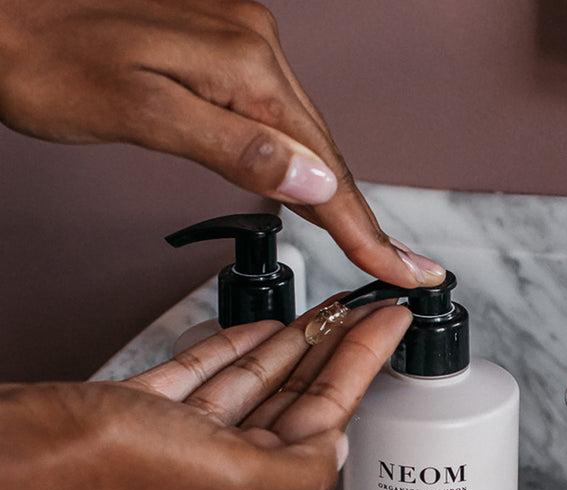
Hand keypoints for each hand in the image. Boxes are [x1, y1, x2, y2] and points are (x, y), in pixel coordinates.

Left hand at [0, 0, 443, 287]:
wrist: (0, 10)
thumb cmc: (45, 60)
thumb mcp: (140, 111)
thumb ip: (234, 150)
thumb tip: (311, 183)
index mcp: (243, 66)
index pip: (323, 170)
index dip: (367, 230)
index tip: (409, 269)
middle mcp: (254, 49)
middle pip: (326, 154)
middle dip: (362, 220)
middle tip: (402, 268)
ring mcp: (242, 47)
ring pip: (307, 139)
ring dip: (336, 196)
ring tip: (370, 245)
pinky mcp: (225, 53)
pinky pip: (281, 120)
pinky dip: (302, 165)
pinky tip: (311, 190)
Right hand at [0, 298, 410, 489]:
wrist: (26, 447)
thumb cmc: (116, 466)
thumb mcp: (232, 477)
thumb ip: (301, 471)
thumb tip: (342, 449)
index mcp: (249, 481)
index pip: (325, 412)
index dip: (363, 364)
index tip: (390, 323)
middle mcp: (222, 463)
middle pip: (296, 395)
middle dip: (336, 350)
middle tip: (367, 308)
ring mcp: (185, 435)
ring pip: (256, 382)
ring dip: (293, 345)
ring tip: (328, 310)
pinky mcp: (150, 409)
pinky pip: (208, 374)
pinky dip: (237, 349)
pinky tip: (264, 329)